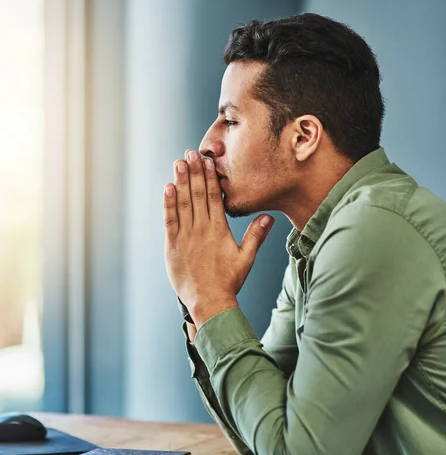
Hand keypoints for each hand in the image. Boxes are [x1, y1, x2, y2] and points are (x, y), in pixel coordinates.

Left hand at [164, 150, 273, 327]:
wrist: (209, 302)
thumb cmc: (229, 282)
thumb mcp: (246, 258)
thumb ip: (256, 236)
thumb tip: (269, 217)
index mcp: (219, 230)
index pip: (214, 197)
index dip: (209, 177)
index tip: (207, 160)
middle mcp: (202, 229)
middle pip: (197, 195)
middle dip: (194, 172)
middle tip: (190, 153)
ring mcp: (185, 237)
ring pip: (183, 204)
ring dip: (180, 182)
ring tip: (179, 163)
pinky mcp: (172, 246)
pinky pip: (169, 220)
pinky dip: (168, 204)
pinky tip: (167, 188)